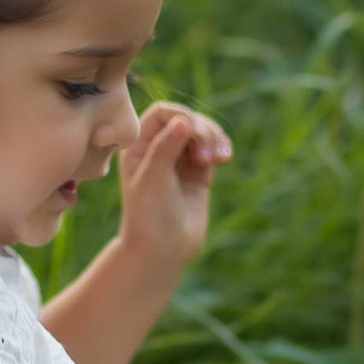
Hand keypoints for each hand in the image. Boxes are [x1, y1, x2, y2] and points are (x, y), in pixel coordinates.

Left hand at [118, 100, 230, 270]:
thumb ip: (165, 148)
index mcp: (139, 147)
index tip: (192, 133)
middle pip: (186, 119)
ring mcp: (179, 160)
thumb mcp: (152, 180)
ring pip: (202, 132)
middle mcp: (158, 149)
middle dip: (201, 130)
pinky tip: (224, 157)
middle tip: (205, 156)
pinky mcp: (198, 172)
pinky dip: (221, 147)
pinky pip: (212, 148)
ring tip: (218, 159)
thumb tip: (183, 119)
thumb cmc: (149, 216)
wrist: (163, 250)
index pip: (162, 113)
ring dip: (214, 138)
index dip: (181, 115)